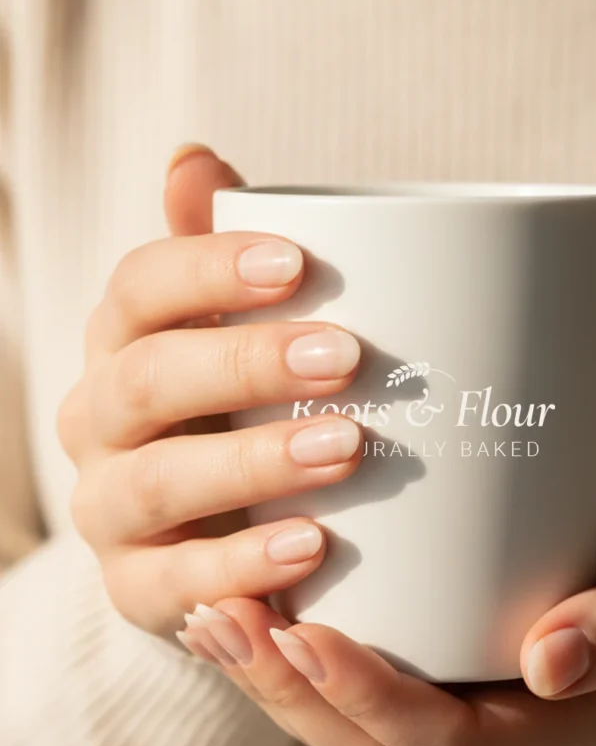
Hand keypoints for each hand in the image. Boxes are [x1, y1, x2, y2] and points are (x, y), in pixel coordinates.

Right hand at [58, 144, 362, 637]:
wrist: (215, 532)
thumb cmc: (238, 413)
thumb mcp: (236, 334)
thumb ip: (220, 258)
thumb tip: (194, 157)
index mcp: (124, 343)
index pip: (139, 288)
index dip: (207, 268)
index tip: (299, 261)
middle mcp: (98, 420)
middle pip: (145, 380)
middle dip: (244, 364)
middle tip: (347, 359)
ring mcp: (108, 508)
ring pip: (156, 481)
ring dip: (251, 463)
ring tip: (347, 449)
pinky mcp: (135, 588)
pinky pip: (175, 582)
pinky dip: (240, 567)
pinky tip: (311, 549)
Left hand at [176, 477, 595, 745]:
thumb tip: (553, 665)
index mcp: (569, 740)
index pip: (447, 745)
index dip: (368, 697)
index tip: (301, 631)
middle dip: (293, 693)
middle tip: (226, 617)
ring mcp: (474, 730)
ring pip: (355, 737)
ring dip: (279, 684)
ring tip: (215, 617)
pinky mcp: (448, 692)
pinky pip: (359, 702)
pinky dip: (298, 667)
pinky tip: (251, 615)